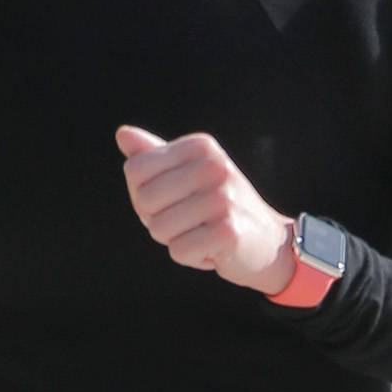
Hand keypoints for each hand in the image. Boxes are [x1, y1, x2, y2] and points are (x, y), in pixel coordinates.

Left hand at [115, 124, 295, 293]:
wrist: (268, 242)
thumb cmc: (220, 208)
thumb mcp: (189, 175)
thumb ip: (154, 156)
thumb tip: (122, 134)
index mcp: (200, 147)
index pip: (136, 170)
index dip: (143, 195)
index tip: (172, 201)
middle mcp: (213, 166)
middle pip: (144, 200)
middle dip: (158, 220)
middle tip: (189, 222)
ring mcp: (222, 198)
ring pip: (159, 229)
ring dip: (176, 240)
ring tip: (203, 234)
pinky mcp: (228, 231)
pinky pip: (179, 251)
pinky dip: (191, 257)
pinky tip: (213, 250)